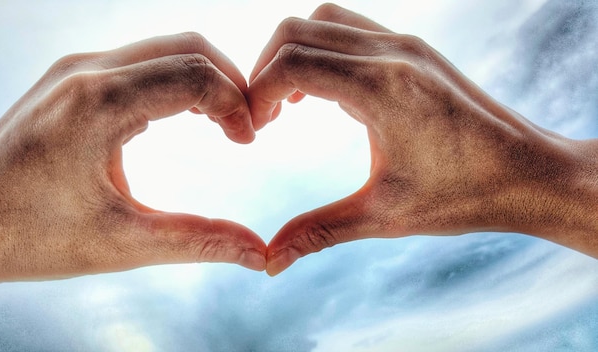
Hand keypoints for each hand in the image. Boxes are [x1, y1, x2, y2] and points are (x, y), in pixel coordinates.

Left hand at [0, 33, 265, 288]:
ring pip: (164, 48)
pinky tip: (186, 116)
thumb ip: (198, 241)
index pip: (194, 74)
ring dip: (204, 78)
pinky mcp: (70, 79)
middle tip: (248, 125)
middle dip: (229, 82)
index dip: (236, 104)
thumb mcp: (122, 244)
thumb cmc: (27, 236)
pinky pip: (139, 62)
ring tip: (224, 122)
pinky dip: (175, 80)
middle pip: (186, 47)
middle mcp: (84, 72)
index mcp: (96, 104)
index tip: (249, 140)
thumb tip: (259, 254)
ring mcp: (74, 70)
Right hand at [248, 4, 597, 275]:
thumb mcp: (386, 216)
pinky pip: (352, 30)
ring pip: (324, 21)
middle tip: (262, 118)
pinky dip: (323, 50)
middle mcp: (394, 53)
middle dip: (265, 71)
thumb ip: (320, 231)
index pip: (292, 63)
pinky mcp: (415, 50)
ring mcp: (407, 46)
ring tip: (287, 104)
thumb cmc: (466, 195)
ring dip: (293, 55)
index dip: (256, 93)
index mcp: (384, 89)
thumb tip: (271, 261)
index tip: (251, 129)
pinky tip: (323, 94)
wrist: (529, 174)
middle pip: (298, 31)